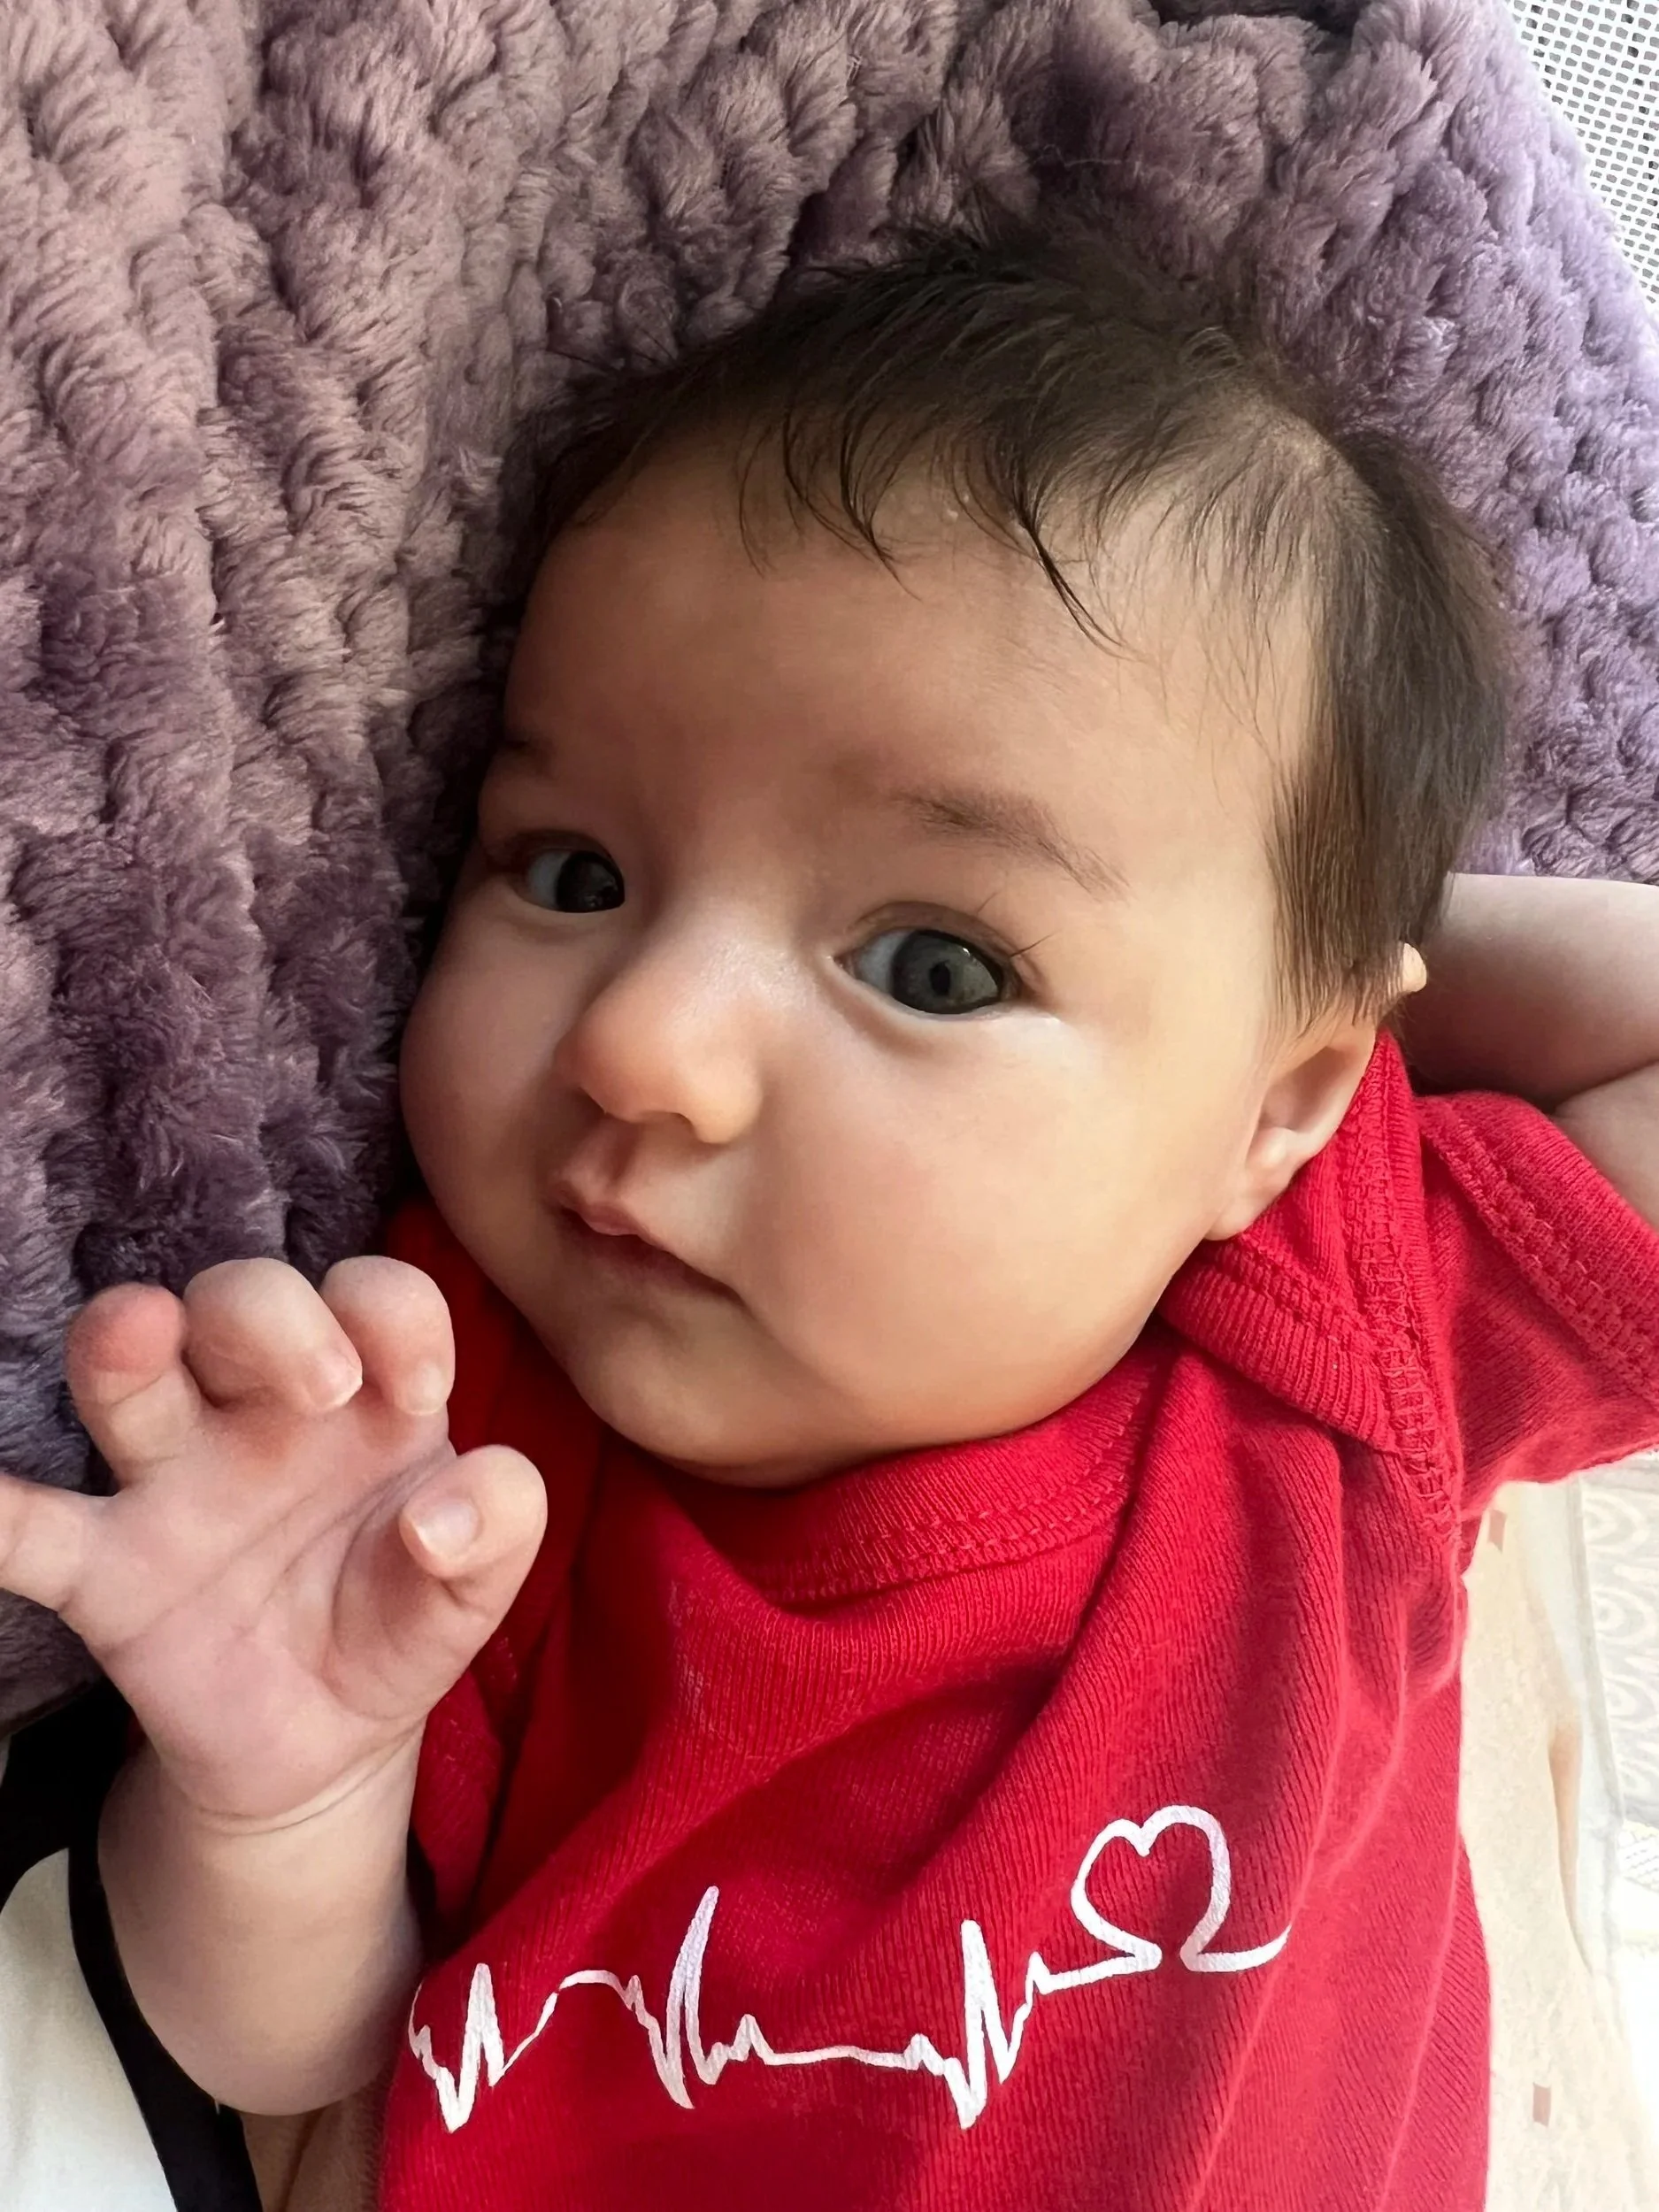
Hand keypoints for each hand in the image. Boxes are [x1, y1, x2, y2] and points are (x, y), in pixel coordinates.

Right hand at [0, 1257, 545, 1827]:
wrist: (324, 1743)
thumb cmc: (400, 1620)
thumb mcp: (475, 1589)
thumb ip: (498, 1530)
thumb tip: (442, 1516)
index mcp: (365, 1397)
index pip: (375, 1297)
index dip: (396, 1314)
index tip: (425, 1387)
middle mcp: (259, 1410)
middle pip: (240, 1301)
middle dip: (272, 1316)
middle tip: (325, 1387)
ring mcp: (173, 1481)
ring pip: (128, 1372)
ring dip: (126, 1339)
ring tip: (138, 1334)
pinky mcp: (106, 1572)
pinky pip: (29, 1530)